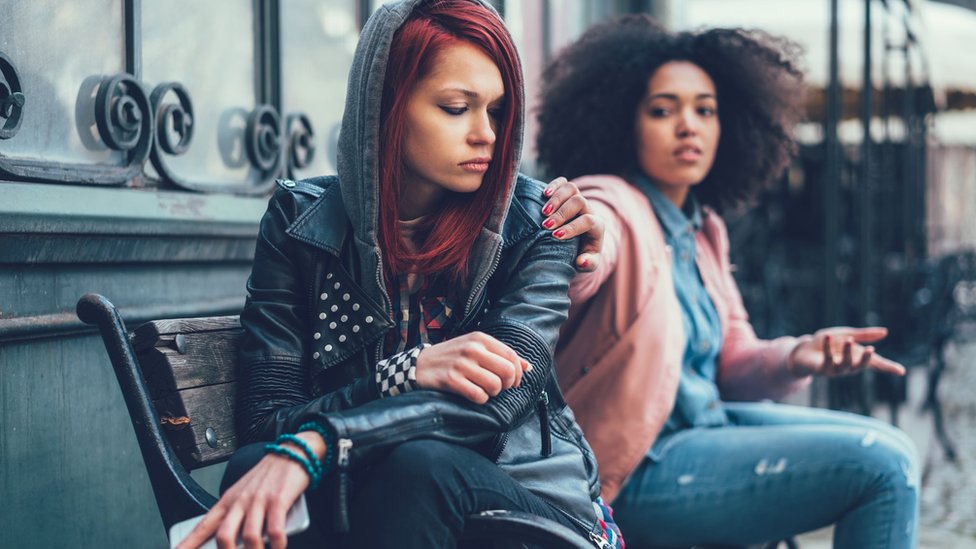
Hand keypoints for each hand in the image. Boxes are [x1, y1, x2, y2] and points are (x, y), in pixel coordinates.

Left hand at [176, 434, 322, 548]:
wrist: (291, 453)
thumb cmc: (268, 477)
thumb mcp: (245, 493)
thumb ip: (236, 516)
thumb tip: (230, 541)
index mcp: (228, 500)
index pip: (203, 526)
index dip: (187, 543)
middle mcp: (240, 501)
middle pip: (223, 536)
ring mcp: (259, 500)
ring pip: (250, 537)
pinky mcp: (279, 500)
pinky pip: (275, 530)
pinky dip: (276, 544)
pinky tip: (278, 546)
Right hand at [415, 331, 531, 403]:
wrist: (419, 364)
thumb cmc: (452, 358)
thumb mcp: (475, 349)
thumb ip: (500, 355)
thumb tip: (528, 367)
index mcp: (480, 339)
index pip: (511, 356)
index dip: (517, 373)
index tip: (514, 382)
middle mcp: (471, 348)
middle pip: (507, 371)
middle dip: (507, 385)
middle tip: (498, 388)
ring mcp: (461, 364)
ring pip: (495, 385)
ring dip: (492, 393)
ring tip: (482, 389)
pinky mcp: (451, 380)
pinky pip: (478, 396)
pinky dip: (479, 400)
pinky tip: (472, 394)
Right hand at [541, 177, 604, 271]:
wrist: (579, 244)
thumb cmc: (583, 255)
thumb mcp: (588, 263)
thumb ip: (589, 264)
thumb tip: (582, 261)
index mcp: (597, 226)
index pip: (588, 220)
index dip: (572, 227)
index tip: (555, 236)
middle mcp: (589, 209)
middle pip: (578, 201)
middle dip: (562, 213)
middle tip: (546, 225)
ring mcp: (578, 199)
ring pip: (571, 188)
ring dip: (556, 199)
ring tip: (543, 212)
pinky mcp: (567, 194)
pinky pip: (563, 182)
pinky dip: (553, 186)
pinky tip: (544, 194)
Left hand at [788, 326, 905, 377]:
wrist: (804, 350)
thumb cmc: (827, 343)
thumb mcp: (846, 334)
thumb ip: (864, 335)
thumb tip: (885, 332)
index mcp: (857, 357)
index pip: (876, 364)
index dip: (888, 368)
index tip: (902, 372)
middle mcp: (849, 366)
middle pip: (861, 366)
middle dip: (865, 359)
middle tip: (870, 350)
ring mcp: (835, 369)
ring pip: (845, 365)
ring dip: (847, 352)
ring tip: (848, 340)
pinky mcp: (822, 369)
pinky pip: (827, 359)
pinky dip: (827, 347)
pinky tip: (827, 336)